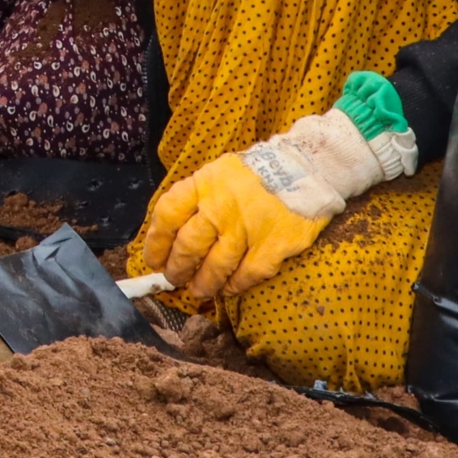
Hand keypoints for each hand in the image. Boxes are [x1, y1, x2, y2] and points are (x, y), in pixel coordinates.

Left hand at [139, 153, 330, 301]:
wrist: (305, 167)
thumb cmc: (254, 173)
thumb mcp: (218, 172)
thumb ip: (197, 197)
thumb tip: (172, 232)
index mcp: (203, 184)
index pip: (167, 215)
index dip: (155, 242)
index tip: (153, 259)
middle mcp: (220, 207)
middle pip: (188, 247)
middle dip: (177, 269)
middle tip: (175, 279)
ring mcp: (246, 228)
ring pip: (215, 266)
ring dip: (203, 283)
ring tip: (199, 290)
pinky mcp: (272, 246)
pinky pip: (246, 275)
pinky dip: (234, 285)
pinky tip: (229, 287)